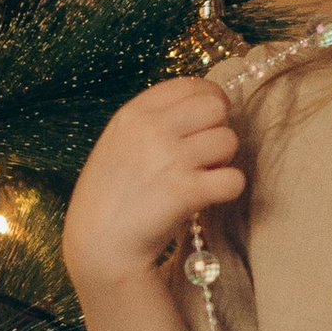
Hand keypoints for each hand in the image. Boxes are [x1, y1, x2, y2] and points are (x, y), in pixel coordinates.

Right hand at [60, 77, 243, 294]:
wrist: (97, 245)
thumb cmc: (108, 197)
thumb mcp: (116, 143)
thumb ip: (151, 121)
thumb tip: (201, 103)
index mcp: (133, 114)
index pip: (189, 85)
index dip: (209, 98)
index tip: (209, 118)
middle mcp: (152, 130)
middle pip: (216, 107)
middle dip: (218, 128)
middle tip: (206, 153)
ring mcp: (170, 160)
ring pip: (229, 141)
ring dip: (223, 160)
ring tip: (203, 177)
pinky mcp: (186, 192)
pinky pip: (234, 179)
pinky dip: (229, 189)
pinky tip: (210, 197)